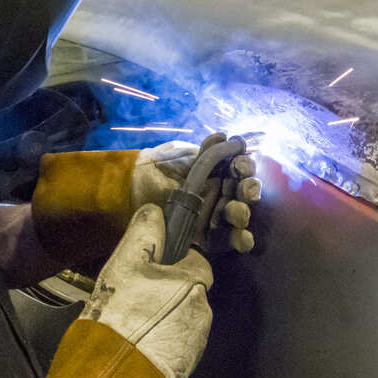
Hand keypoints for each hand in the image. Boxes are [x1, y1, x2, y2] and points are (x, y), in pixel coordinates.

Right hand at [82, 203, 212, 377]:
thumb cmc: (121, 316)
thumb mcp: (125, 265)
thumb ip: (144, 233)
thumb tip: (155, 211)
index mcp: (195, 283)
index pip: (195, 263)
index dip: (173, 263)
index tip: (150, 270)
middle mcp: (203, 313)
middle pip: (188, 293)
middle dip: (166, 294)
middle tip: (133, 300)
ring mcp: (196, 344)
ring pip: (181, 320)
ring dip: (163, 320)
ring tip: (131, 326)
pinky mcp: (185, 369)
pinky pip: (175, 346)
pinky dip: (160, 344)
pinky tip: (136, 347)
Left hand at [131, 137, 260, 253]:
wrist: (129, 192)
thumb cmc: (155, 170)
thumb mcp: (179, 156)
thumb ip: (203, 151)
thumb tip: (223, 136)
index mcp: (217, 172)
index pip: (239, 169)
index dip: (245, 166)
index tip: (240, 165)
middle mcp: (220, 194)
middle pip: (243, 193)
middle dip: (248, 190)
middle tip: (245, 189)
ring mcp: (215, 217)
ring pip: (239, 216)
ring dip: (243, 213)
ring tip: (237, 212)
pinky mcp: (208, 239)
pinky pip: (228, 241)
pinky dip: (241, 240)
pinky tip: (244, 237)